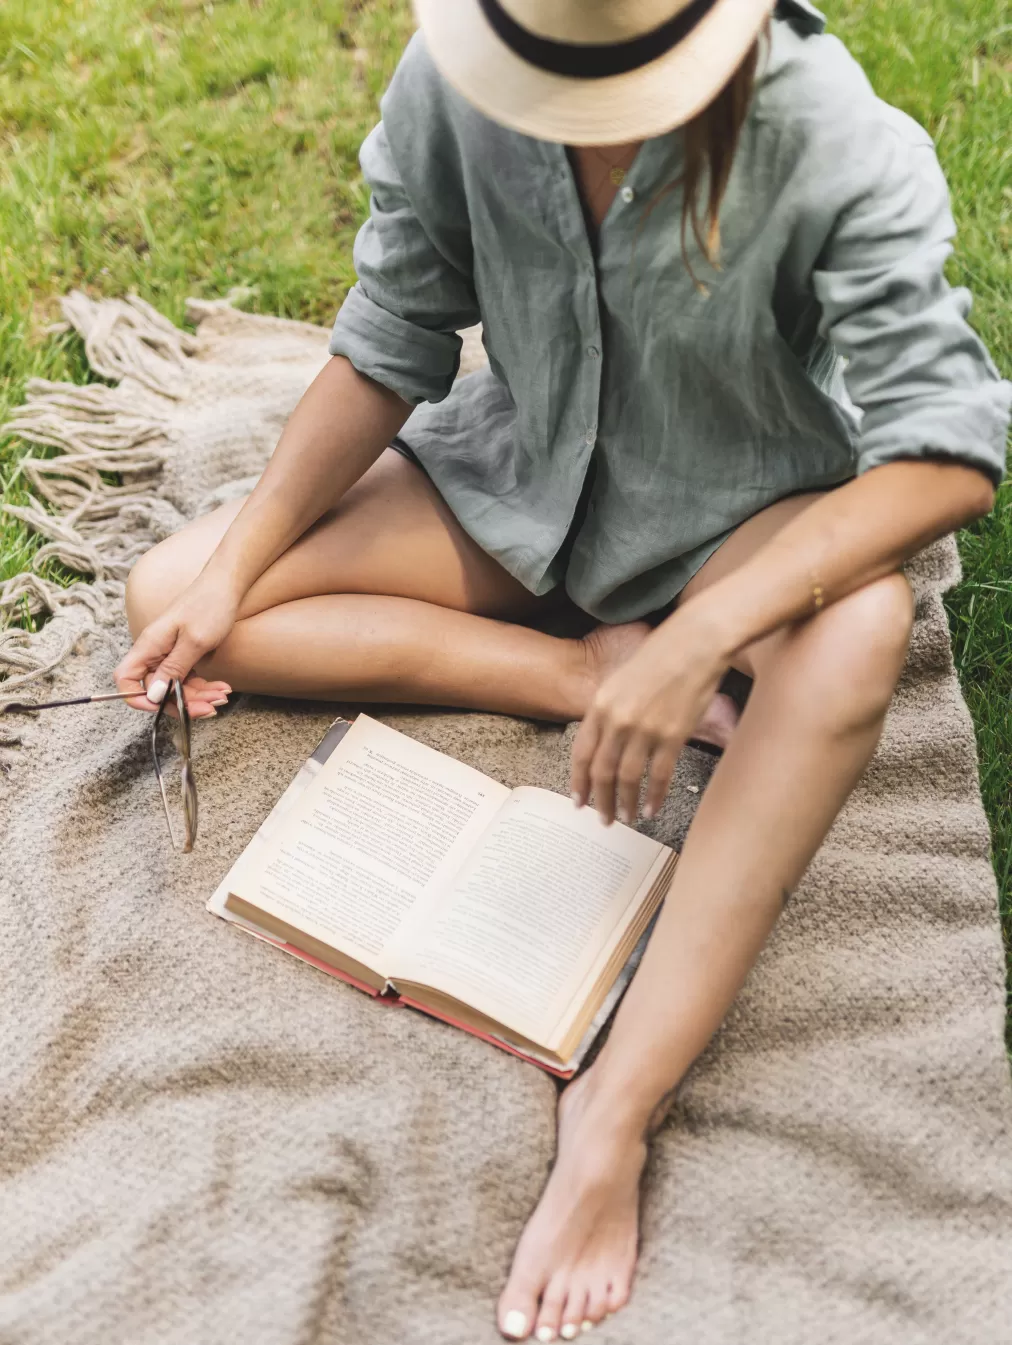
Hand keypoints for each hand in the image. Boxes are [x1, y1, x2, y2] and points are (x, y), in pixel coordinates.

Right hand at [114, 574, 239, 718]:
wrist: (227, 584)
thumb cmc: (209, 605)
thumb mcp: (195, 641)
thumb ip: (173, 669)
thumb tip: (152, 695)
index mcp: (149, 645)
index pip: (125, 679)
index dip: (137, 698)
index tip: (162, 707)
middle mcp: (155, 652)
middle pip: (156, 689)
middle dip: (181, 703)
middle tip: (210, 708)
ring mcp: (170, 654)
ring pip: (176, 687)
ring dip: (198, 697)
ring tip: (223, 695)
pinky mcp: (185, 654)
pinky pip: (188, 679)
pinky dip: (204, 687)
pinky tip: (222, 688)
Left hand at [571, 614, 727, 825]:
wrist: (695, 642)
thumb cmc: (661, 657)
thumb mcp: (621, 681)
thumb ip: (609, 711)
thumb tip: (604, 744)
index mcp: (600, 705)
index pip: (581, 753)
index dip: (578, 781)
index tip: (579, 801)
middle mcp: (618, 720)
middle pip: (602, 772)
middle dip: (601, 800)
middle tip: (604, 819)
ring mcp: (645, 728)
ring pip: (628, 778)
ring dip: (625, 803)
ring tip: (626, 817)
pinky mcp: (673, 735)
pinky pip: (659, 775)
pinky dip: (654, 796)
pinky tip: (652, 808)